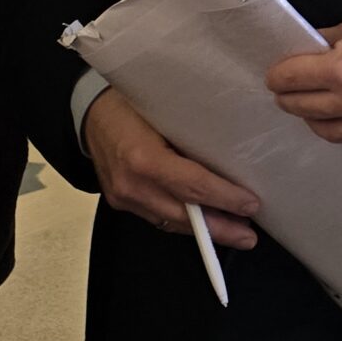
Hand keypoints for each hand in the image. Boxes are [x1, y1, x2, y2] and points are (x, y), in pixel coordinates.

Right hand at [82, 87, 259, 247]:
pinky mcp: (121, 203)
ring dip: (205, 230)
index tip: (251, 205)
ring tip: (236, 232)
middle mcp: (132, 184)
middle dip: (221, 229)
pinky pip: (159, 218)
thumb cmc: (132, 103)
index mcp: (143, 157)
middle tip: (249, 237)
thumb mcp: (165, 110)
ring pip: (172, 222)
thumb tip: (233, 156)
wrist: (89, 113)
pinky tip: (206, 223)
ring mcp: (124, 198)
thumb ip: (192, 136)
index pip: (192, 186)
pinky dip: (184, 222)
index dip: (225, 199)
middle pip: (184, 214)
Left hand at [266, 0, 341, 150]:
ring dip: (317, 120)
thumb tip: (300, 56)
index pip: (291, 80)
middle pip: (305, 110)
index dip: (278, 76)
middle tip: (287, 93)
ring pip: (331, 134)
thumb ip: (324, 44)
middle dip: (290, 99)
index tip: (276, 77)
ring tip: (316, 109)